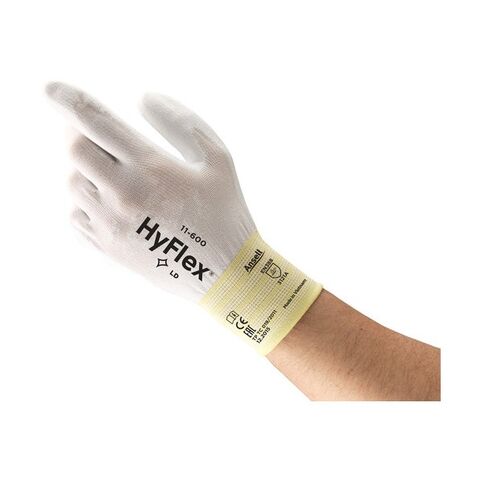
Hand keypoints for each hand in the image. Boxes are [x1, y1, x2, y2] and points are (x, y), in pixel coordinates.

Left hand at [46, 82, 255, 299]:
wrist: (224, 273)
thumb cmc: (225, 212)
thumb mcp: (218, 159)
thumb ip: (181, 122)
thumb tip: (144, 98)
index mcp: (151, 168)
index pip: (96, 123)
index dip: (68, 98)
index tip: (50, 87)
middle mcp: (124, 194)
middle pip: (75, 150)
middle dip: (79, 134)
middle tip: (97, 134)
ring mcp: (112, 224)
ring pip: (74, 183)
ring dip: (87, 169)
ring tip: (116, 174)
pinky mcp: (108, 247)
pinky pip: (76, 215)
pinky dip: (86, 201)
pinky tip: (112, 203)